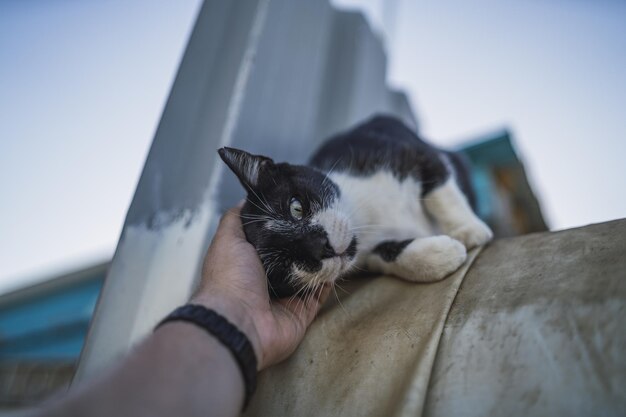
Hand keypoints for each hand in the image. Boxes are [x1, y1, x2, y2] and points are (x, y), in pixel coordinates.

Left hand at [191, 204, 329, 369]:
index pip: (270, 241)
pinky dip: (328, 280)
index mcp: (248, 264)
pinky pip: (319, 295)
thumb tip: (246, 199)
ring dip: (322, 260)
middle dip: (306, 243)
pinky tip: (337, 261)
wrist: (238, 321)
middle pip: (292, 258)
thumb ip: (236, 220)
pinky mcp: (301, 314)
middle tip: (324, 222)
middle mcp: (266, 281)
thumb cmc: (230, 278)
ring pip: (309, 275)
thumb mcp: (228, 239)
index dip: (284, 226)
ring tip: (336, 238)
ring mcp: (284, 299)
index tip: (301, 209)